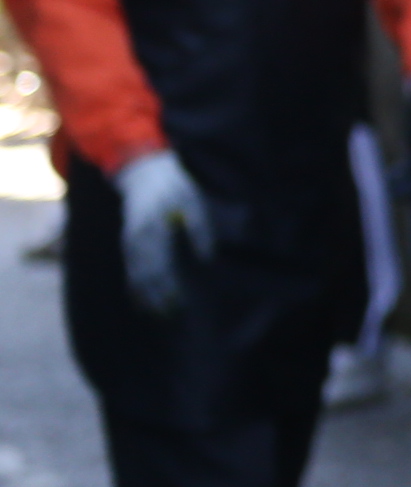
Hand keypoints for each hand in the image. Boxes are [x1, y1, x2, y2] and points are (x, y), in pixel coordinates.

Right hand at [113, 149, 213, 317]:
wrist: (144, 171)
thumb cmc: (175, 187)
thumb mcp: (194, 202)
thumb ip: (200, 229)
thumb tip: (207, 258)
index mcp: (155, 228)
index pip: (161, 265)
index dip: (167, 286)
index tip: (177, 303)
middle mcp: (138, 237)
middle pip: (146, 273)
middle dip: (155, 295)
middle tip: (166, 315)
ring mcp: (130, 238)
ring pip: (134, 271)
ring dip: (142, 292)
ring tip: (151, 311)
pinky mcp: (127, 238)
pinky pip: (128, 264)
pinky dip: (132, 281)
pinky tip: (137, 295)